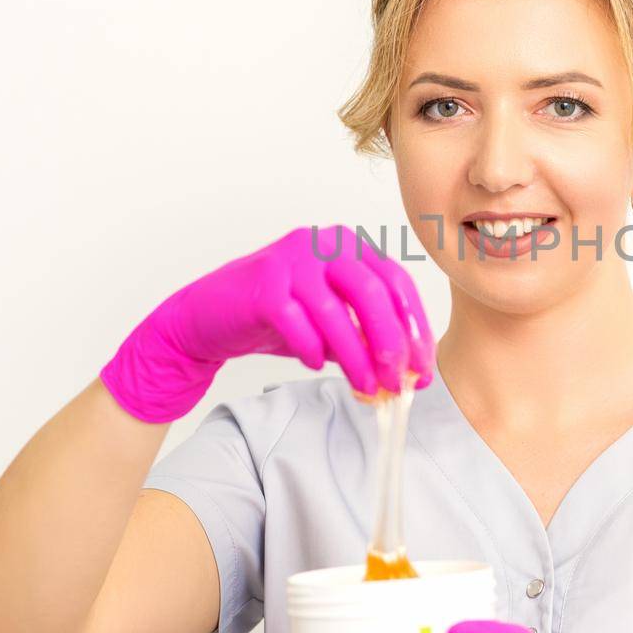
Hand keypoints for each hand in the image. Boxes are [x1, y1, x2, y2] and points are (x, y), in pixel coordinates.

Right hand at [100, 224, 433, 422]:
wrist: (209, 317)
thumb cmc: (278, 319)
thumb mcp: (331, 322)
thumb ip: (366, 334)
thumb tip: (407, 372)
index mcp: (347, 245)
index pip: (396, 283)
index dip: (415, 327)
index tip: (423, 368)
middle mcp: (322, 243)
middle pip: (373, 293)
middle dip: (392, 343)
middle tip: (399, 382)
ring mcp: (290, 261)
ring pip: (337, 312)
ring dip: (356, 357)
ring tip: (366, 388)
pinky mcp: (262, 286)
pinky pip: (297, 323)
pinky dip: (311, 350)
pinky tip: (314, 365)